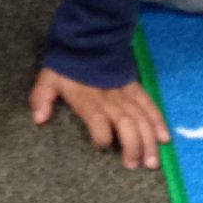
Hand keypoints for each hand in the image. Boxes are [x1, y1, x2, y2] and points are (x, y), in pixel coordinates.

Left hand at [29, 66, 169, 170]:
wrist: (88, 36)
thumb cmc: (67, 64)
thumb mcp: (48, 78)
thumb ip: (42, 98)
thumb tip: (38, 119)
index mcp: (87, 98)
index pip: (97, 120)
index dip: (101, 136)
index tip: (101, 147)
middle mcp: (109, 98)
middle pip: (126, 124)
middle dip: (132, 146)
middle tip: (133, 166)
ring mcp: (125, 93)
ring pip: (141, 119)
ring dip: (148, 141)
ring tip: (151, 162)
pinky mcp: (135, 88)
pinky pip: (149, 105)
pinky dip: (158, 122)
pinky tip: (164, 139)